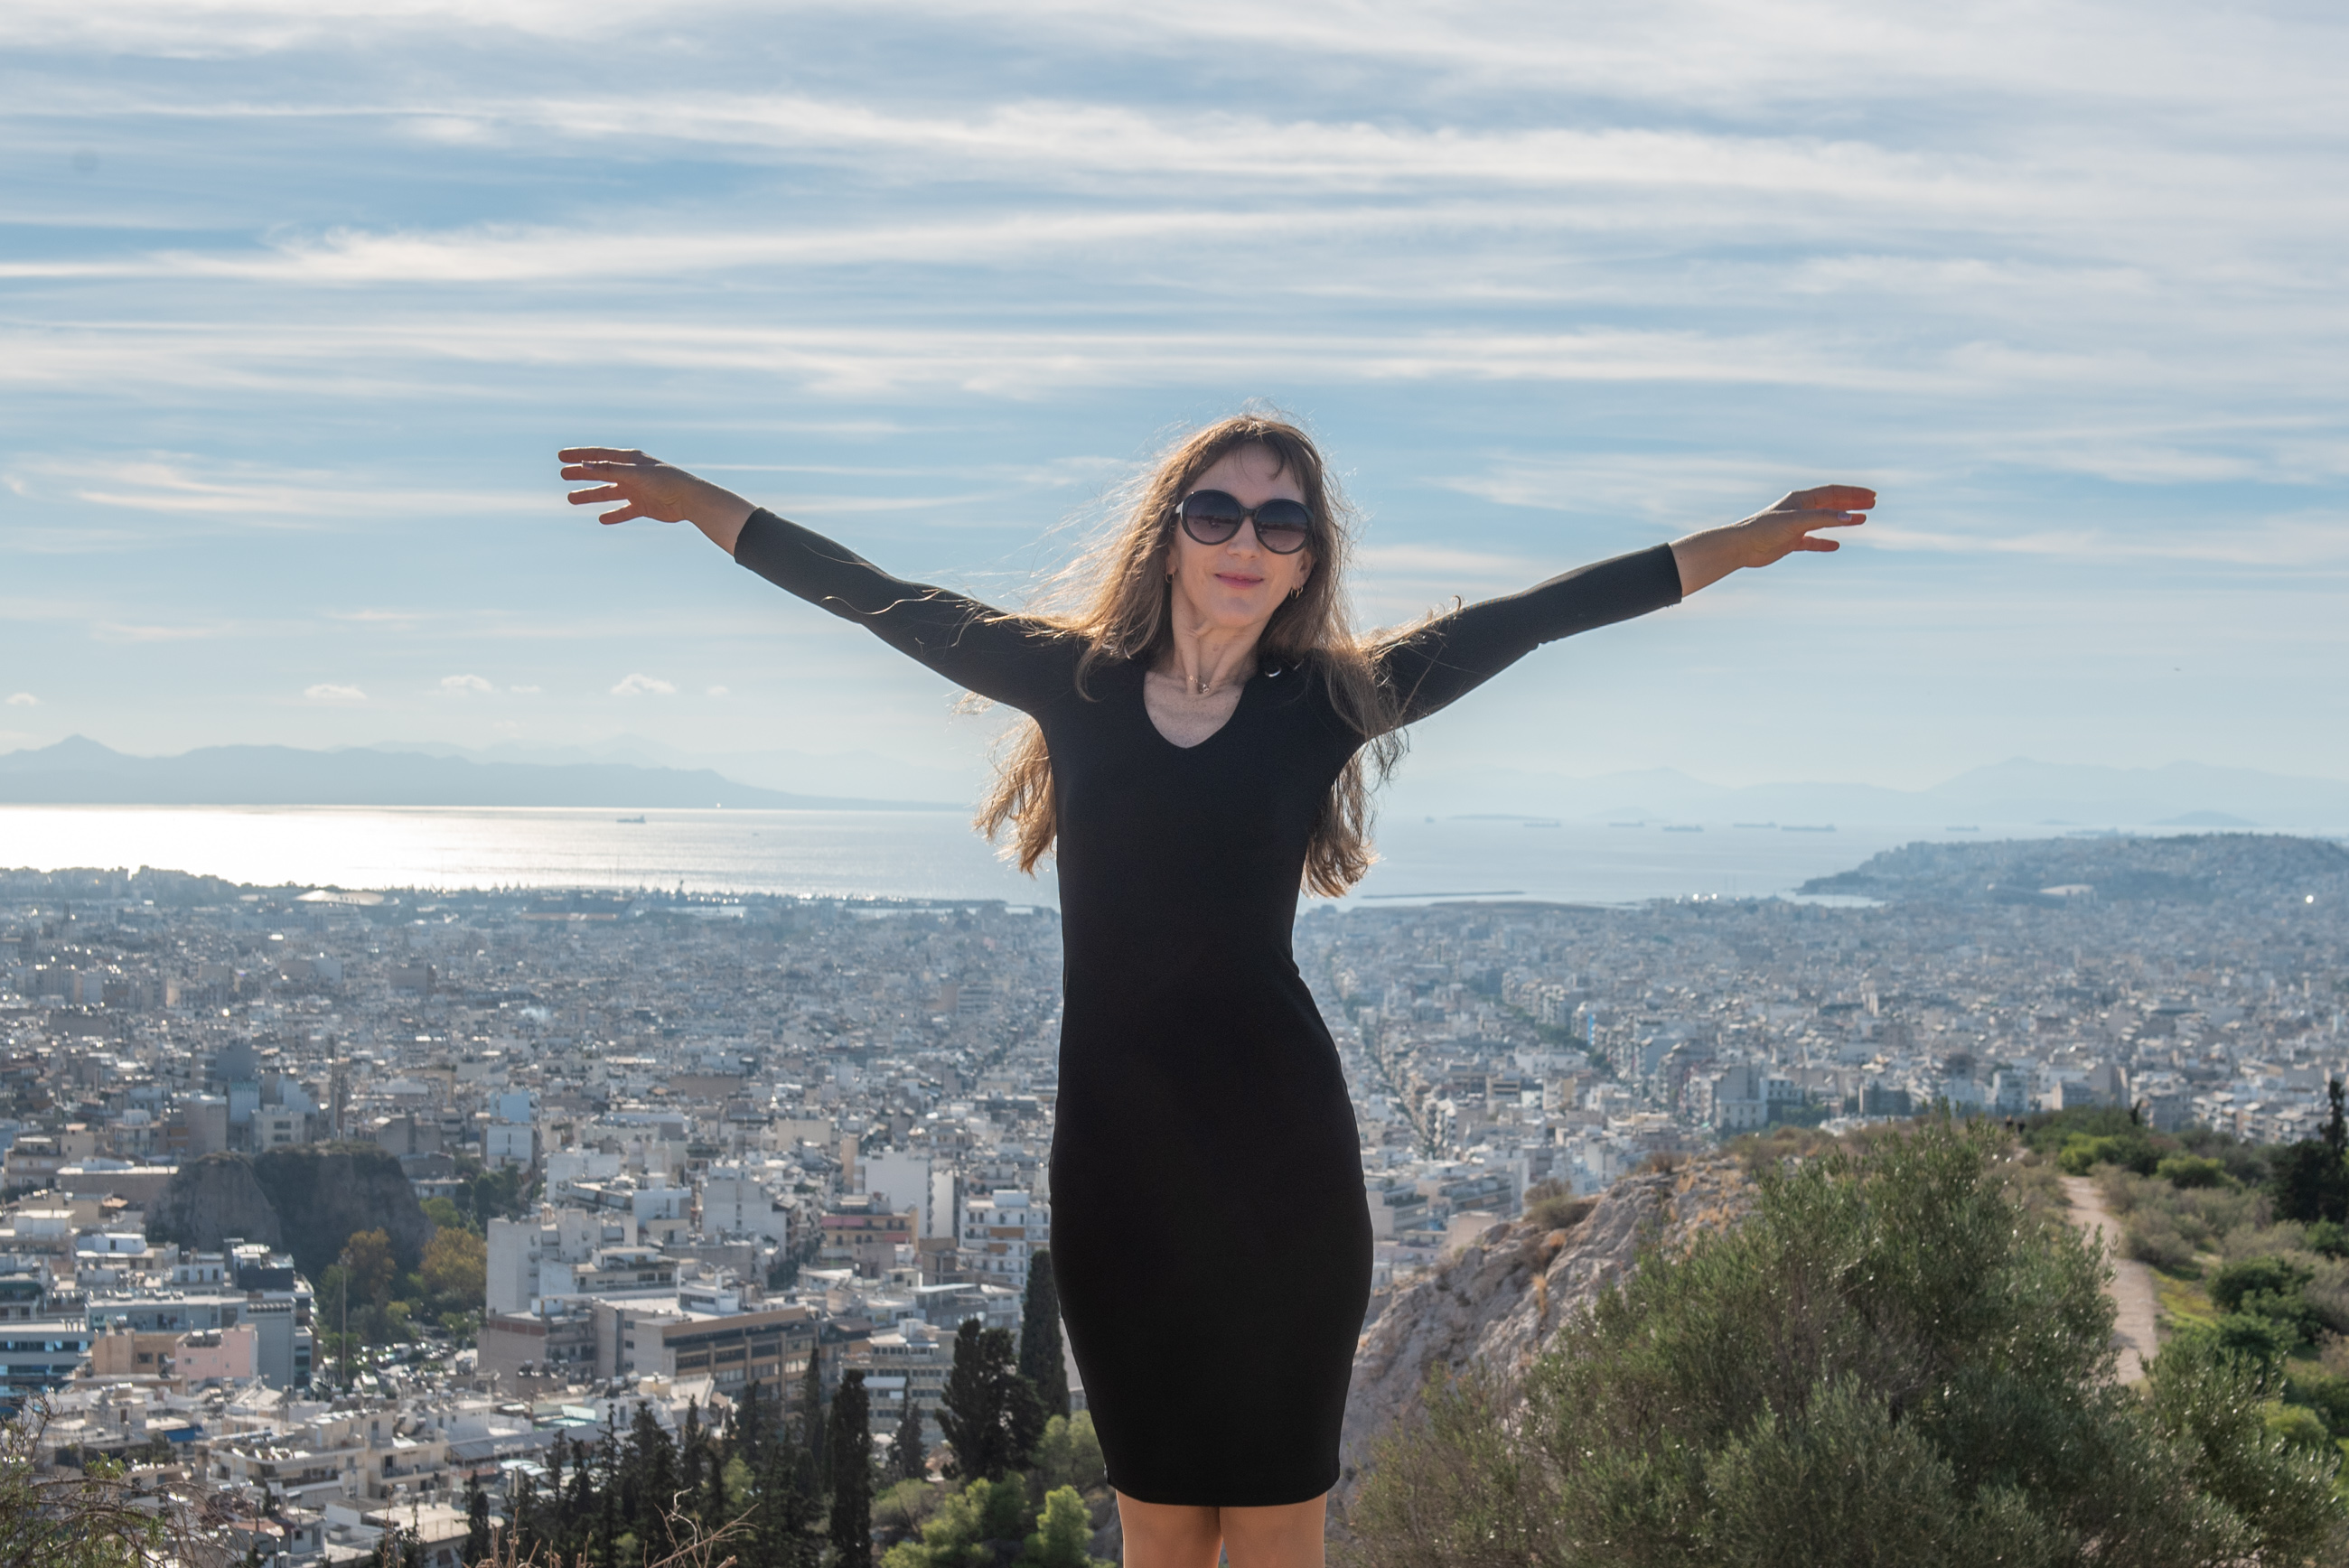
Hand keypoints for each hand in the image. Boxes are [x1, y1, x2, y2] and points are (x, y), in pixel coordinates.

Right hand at [557, 447, 755, 552]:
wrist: (690, 499)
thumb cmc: (666, 481)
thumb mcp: (635, 474)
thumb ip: (610, 471)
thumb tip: (584, 466)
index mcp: (630, 460)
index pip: (600, 456)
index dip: (580, 456)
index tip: (561, 457)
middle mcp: (632, 474)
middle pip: (601, 473)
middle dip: (582, 474)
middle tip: (563, 475)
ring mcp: (637, 490)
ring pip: (609, 493)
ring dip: (591, 495)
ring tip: (571, 499)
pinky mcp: (644, 506)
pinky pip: (624, 511)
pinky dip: (614, 515)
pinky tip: (602, 519)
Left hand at [1671, 485, 1875, 595]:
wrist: (1740, 547)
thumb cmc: (1764, 529)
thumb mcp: (1796, 521)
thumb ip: (1823, 518)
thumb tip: (1849, 517)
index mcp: (1801, 499)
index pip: (1833, 492)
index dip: (1853, 493)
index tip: (1872, 496)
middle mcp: (1799, 509)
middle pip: (1831, 503)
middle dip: (1853, 502)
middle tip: (1873, 504)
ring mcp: (1795, 525)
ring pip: (1825, 520)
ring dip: (1843, 519)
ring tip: (1862, 519)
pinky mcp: (1789, 542)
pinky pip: (1812, 540)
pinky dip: (1824, 542)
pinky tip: (1835, 546)